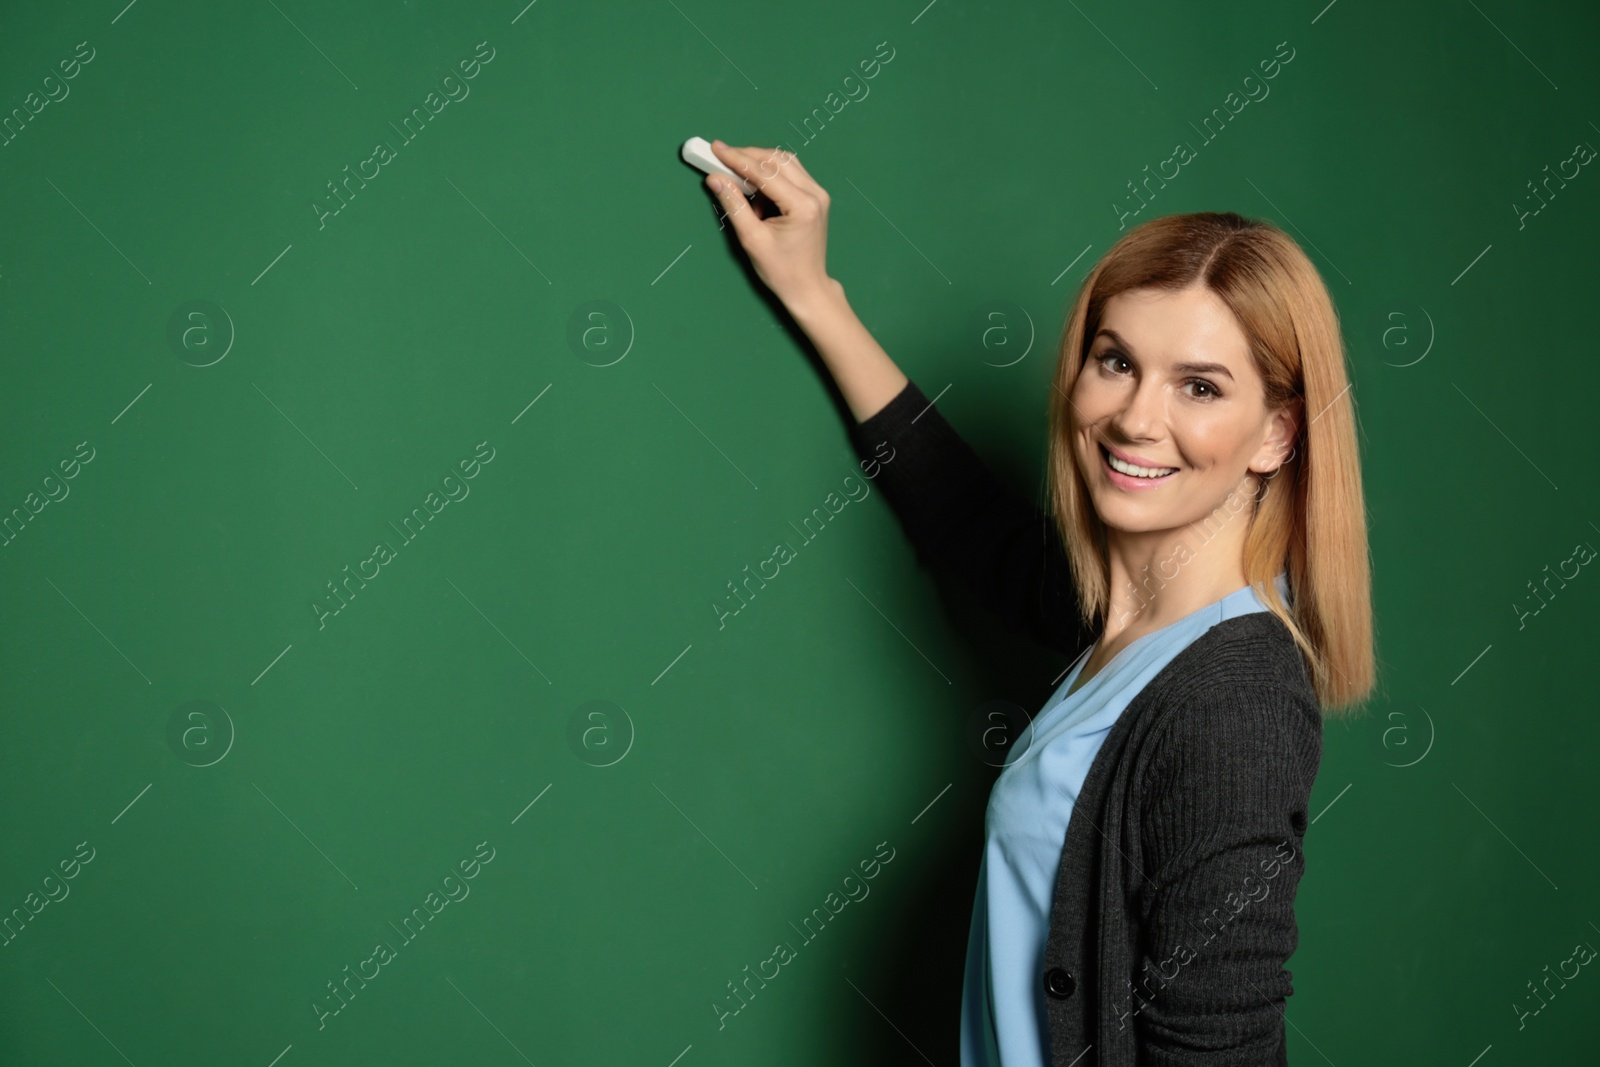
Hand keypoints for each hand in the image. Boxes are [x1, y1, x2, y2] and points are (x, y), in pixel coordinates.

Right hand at [704, 140, 835, 310]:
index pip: (765, 172)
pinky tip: (756, 194)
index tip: (715, 148)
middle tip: (720, 158)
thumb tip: (715, 178)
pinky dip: (769, 176)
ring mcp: (818, 194)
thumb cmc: (782, 270)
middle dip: (746, 156)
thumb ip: (733, 205)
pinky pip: (789, 174)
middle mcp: (815, 194)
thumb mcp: (751, 239)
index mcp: (802, 205)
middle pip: (776, 160)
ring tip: (737, 179)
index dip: (737, 158)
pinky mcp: (815, 196)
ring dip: (758, 165)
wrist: (807, 287)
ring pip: (784, 162)